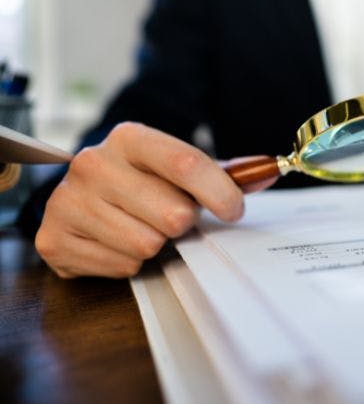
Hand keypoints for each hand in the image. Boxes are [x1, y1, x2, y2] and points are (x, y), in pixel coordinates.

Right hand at [35, 122, 276, 278]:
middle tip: (169, 216)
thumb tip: (270, 170)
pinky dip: (129, 262)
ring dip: (156, 244)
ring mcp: (67, 201)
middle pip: (173, 214)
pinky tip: (117, 242)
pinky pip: (123, 265)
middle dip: (182, 222)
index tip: (234, 210)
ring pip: (147, 244)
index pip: (186, 163)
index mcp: (129, 138)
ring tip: (141, 227)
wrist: (84, 197)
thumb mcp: (180, 168)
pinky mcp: (53, 239)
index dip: (220, 192)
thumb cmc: (143, 182)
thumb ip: (227, 171)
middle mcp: (92, 164)